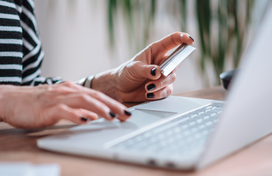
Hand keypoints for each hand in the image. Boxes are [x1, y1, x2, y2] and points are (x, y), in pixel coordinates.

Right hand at [0, 82, 130, 128]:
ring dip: (100, 108)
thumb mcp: (62, 104)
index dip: (113, 103)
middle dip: (113, 105)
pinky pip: (65, 111)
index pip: (98, 96)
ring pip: (84, 101)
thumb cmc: (38, 103)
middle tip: (127, 114)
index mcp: (73, 90)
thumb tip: (95, 116)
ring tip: (113, 117)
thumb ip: (78, 109)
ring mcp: (58, 98)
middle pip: (96, 96)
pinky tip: (87, 120)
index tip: (126, 111)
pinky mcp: (47, 108)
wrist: (12, 100)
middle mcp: (68, 91)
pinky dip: (77, 115)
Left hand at [92, 32, 193, 101]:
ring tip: (147, 87)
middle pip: (177, 62)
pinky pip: (167, 91)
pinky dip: (159, 93)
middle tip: (161, 73)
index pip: (173, 41)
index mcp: (156, 50)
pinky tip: (149, 94)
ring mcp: (163, 76)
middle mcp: (162, 62)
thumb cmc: (126, 73)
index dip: (183, 38)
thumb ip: (146, 69)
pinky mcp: (162, 88)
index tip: (190, 40)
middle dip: (171, 68)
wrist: (120, 88)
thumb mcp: (133, 68)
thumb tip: (158, 72)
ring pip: (171, 78)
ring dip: (161, 83)